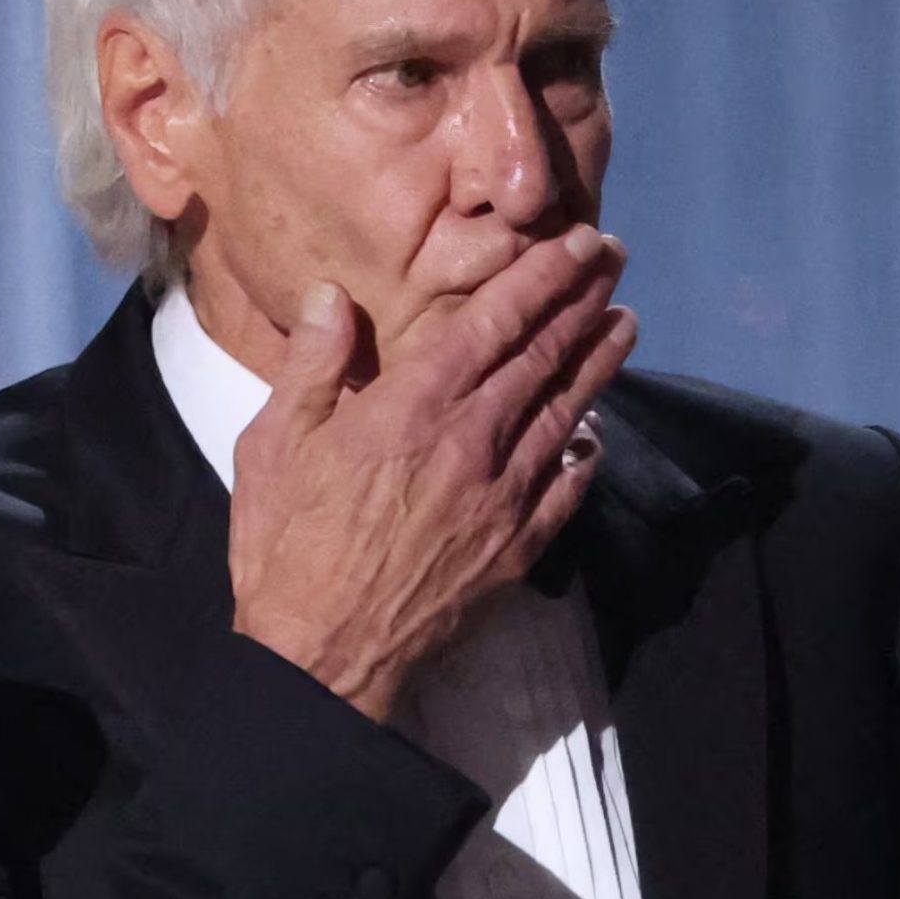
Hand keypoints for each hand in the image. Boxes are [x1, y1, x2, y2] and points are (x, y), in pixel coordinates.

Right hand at [225, 225, 636, 721]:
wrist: (324, 655)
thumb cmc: (286, 547)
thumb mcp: (274, 444)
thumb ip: (311, 365)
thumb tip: (330, 297)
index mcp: (411, 407)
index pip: (492, 323)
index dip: (540, 277)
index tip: (575, 243)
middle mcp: (470, 441)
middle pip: (542, 355)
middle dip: (581, 300)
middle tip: (614, 260)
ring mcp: (503, 495)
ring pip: (565, 411)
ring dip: (599, 361)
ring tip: (625, 322)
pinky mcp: (518, 545)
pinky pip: (566, 487)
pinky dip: (586, 451)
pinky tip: (597, 428)